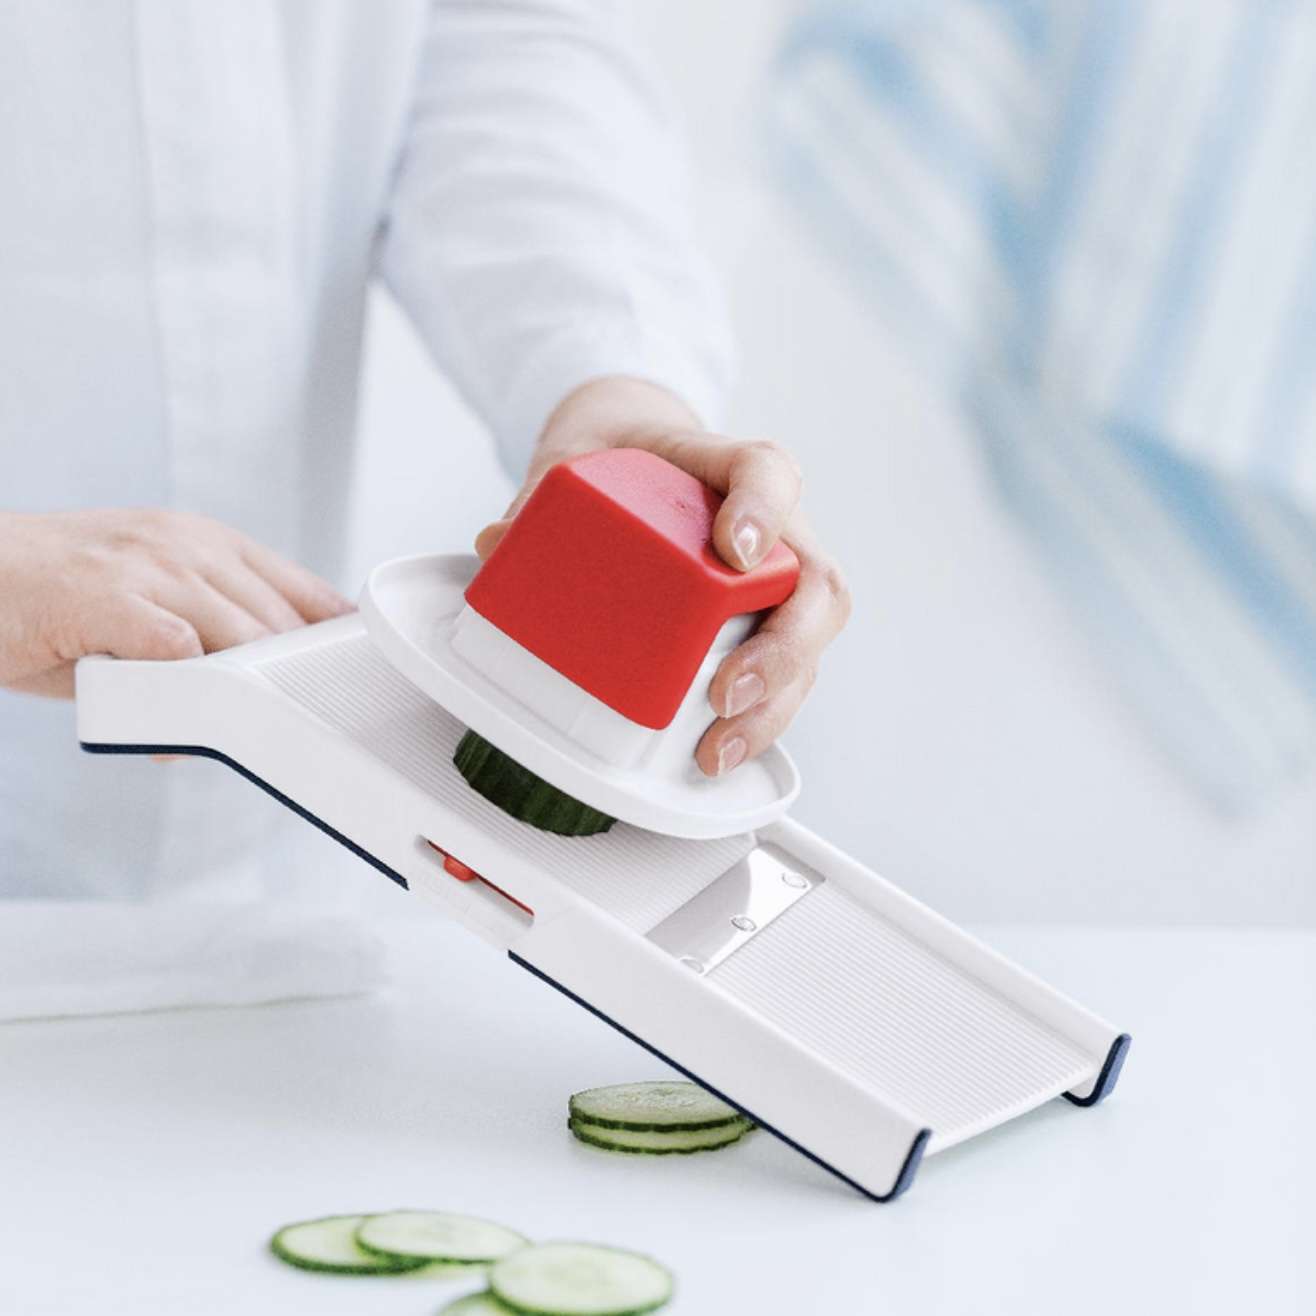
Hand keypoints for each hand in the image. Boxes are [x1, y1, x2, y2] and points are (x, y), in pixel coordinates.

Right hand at [0, 508, 351, 697]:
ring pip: (239, 639)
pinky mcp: (109, 599)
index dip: (331, 638)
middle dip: (284, 683)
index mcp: (204, 541)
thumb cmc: (50, 591)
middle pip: (278, 624)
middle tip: (283, 729)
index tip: (349, 677)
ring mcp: (148, 569)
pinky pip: (178, 652)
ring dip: (241, 696)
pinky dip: (185, 697)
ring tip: (231, 736)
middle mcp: (185, 547)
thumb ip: (203, 632)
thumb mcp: (145, 592)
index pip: (301, 589)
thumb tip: (251, 698)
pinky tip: (173, 726)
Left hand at [476, 377, 850, 776]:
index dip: (763, 509)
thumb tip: (495, 544)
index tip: (734, 549)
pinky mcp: (766, 628)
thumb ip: (537, 499)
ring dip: (773, 706)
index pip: (768, 471)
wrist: (642, 461)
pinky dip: (760, 721)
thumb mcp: (576, 463)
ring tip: (719, 748)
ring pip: (810, 642)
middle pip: (816, 582)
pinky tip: (718, 754)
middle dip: (783, 650)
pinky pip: (787, 675)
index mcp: (730, 469)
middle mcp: (774, 529)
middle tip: (725, 693)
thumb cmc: (625, 461)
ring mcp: (778, 583)